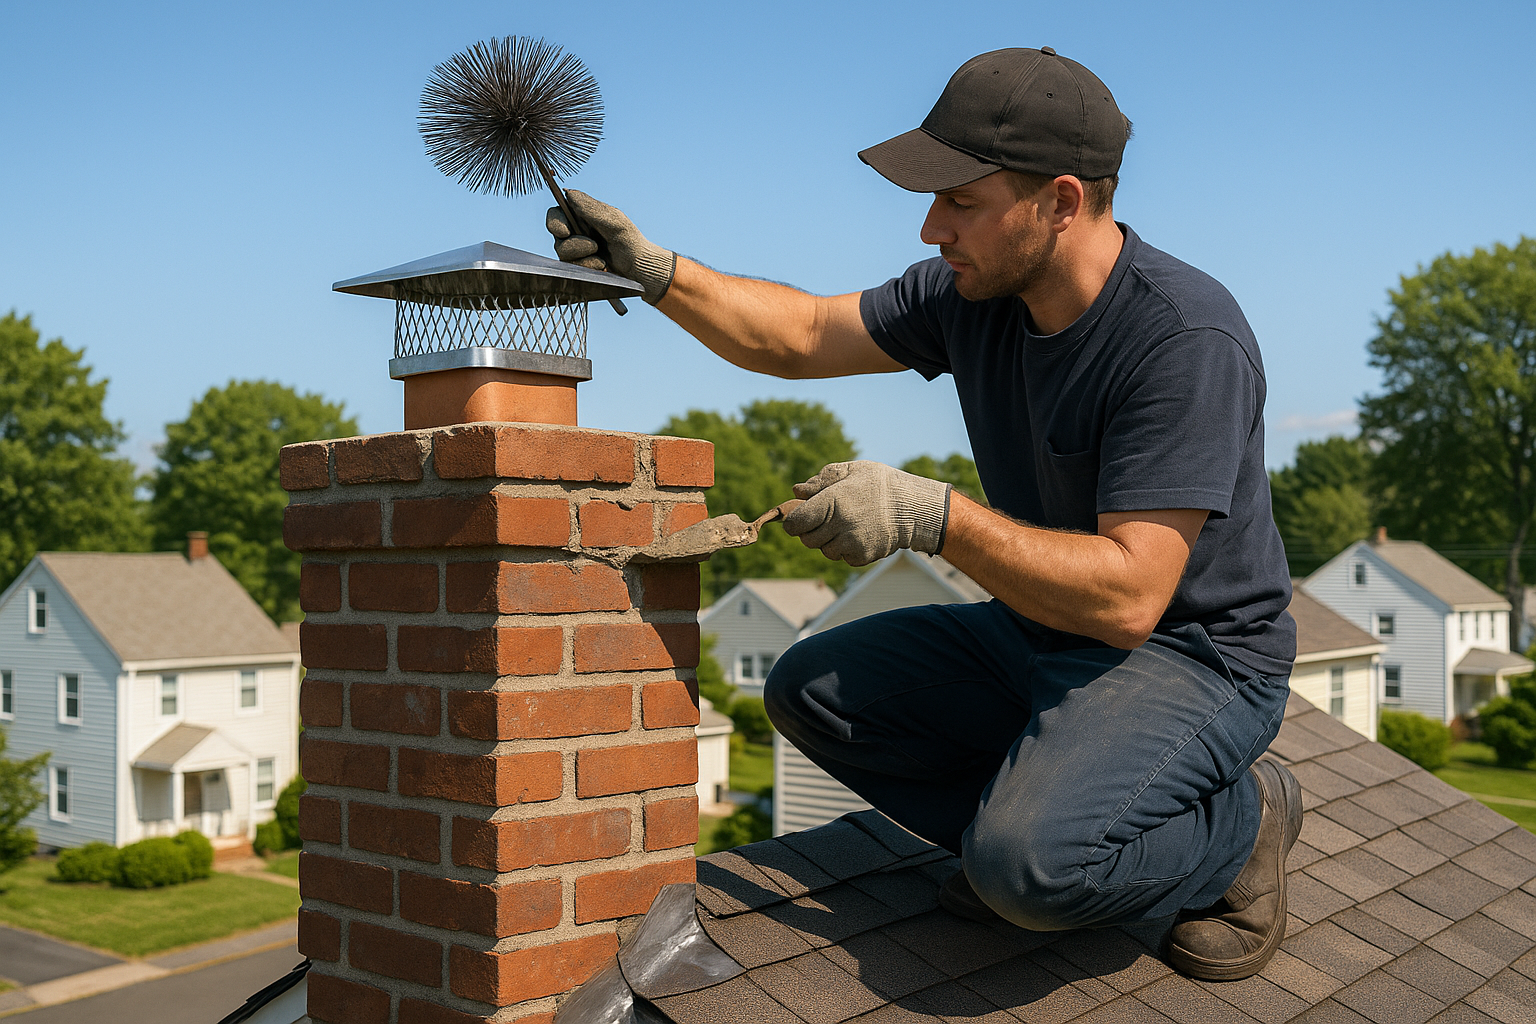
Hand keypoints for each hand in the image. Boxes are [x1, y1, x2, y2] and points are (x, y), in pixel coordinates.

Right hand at [547, 190, 676, 304]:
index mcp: (580, 214)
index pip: (555, 213)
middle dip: (574, 244)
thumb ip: (591, 208)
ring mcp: (575, 249)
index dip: (555, 222)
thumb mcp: (613, 220)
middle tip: (594, 246)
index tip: (565, 232)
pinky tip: (602, 267)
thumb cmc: (629, 240)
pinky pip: (572, 268)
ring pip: (563, 254)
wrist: (638, 266)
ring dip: (584, 257)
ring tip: (602, 260)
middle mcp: (575, 231)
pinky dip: (588, 267)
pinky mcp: (579, 265)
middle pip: (557, 236)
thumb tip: (568, 192)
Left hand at [783, 461, 950, 565]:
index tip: (800, 518)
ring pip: (825, 551)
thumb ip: (822, 480)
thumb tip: (797, 491)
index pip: (795, 524)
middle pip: (807, 540)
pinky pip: (843, 558)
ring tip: (847, 525)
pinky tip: (860, 534)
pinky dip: (846, 550)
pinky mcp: (862, 556)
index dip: (794, 522)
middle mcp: (839, 524)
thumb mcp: (852, 471)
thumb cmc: (880, 484)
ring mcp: (851, 543)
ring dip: (829, 541)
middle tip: (827, 519)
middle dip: (812, 531)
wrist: (914, 507)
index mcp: (831, 501)